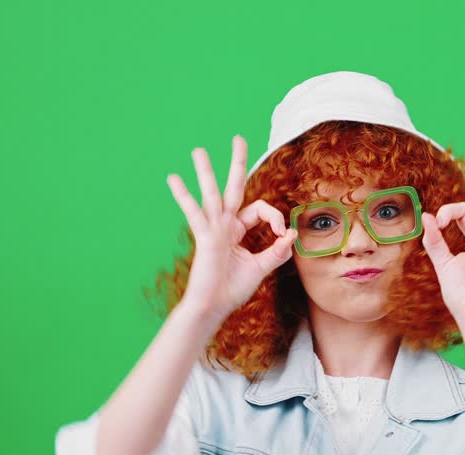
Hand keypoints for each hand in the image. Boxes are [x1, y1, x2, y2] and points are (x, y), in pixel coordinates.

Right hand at [166, 134, 297, 320]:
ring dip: (206, 171)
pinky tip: (173, 178)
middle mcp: (225, 224)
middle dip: (237, 162)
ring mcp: (214, 229)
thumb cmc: (232, 289)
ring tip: (198, 151)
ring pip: (212, 194)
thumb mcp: (261, 267)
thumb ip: (277, 251)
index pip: (260, 210)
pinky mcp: (205, 237)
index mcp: (238, 229)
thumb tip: (291, 234)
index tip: (281, 234)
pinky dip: (183, 196)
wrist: (213, 306)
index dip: (274, 217)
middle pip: (234, 187)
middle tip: (238, 138)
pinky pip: (194, 213)